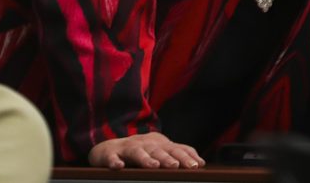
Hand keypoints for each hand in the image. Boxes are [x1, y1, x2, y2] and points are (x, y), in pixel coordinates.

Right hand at [88, 132, 204, 168]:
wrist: (109, 148)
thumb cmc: (141, 151)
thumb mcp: (159, 150)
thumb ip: (178, 153)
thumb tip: (200, 162)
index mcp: (158, 144)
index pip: (174, 149)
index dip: (186, 156)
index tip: (197, 165)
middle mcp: (144, 143)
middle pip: (158, 150)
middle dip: (168, 158)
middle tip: (176, 165)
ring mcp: (127, 147)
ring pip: (137, 152)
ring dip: (145, 159)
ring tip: (153, 166)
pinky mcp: (110, 154)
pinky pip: (112, 157)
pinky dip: (115, 161)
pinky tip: (118, 166)